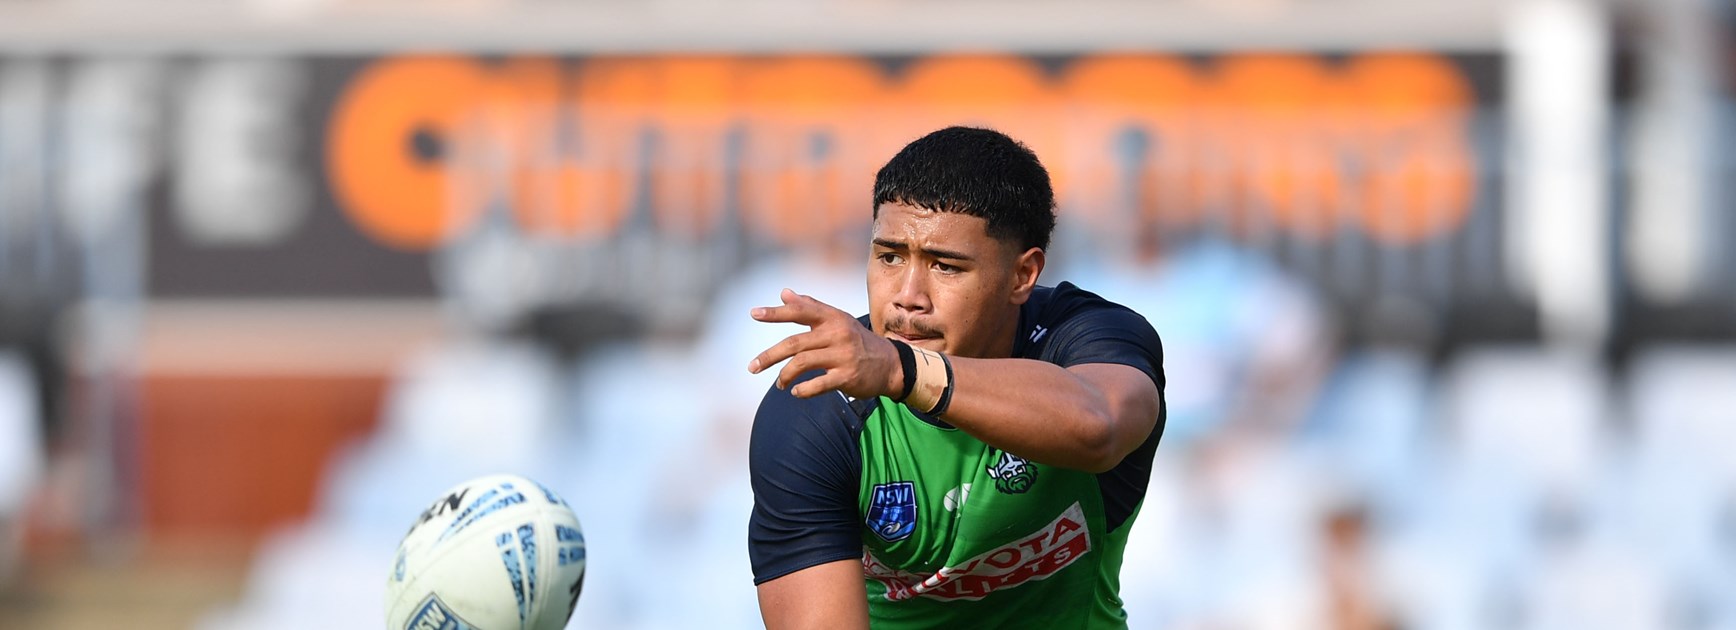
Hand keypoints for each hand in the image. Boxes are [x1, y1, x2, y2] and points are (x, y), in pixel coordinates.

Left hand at [748, 288, 900, 399]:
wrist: (890, 363)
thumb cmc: (856, 339)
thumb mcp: (837, 319)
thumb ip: (810, 306)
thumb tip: (784, 292)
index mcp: (832, 317)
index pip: (800, 311)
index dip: (776, 312)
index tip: (754, 313)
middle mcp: (837, 333)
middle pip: (794, 343)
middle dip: (769, 356)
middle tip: (752, 366)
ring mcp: (843, 355)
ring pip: (802, 363)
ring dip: (785, 376)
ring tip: (780, 384)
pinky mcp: (848, 376)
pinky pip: (818, 384)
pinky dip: (803, 390)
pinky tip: (796, 392)